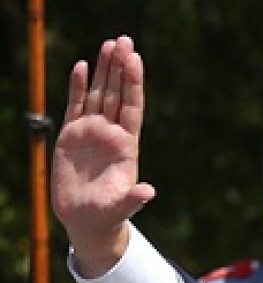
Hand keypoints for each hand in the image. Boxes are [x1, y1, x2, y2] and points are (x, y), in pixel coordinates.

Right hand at [51, 35, 155, 275]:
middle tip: (124, 40)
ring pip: (99, 94)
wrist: (87, 221)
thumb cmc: (108, 215)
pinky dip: (79, 86)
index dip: (134, 85)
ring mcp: (92, 132)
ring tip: (109, 44)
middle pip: (117, 95)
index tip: (135, 60)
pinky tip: (83, 67)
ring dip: (104, 70)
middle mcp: (111, 135)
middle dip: (120, 68)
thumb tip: (148, 193)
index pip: (132, 108)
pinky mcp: (72, 135)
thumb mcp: (122, 207)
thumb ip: (134, 198)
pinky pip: (76, 105)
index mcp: (126, 147)